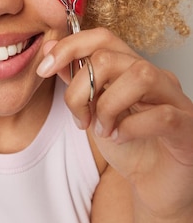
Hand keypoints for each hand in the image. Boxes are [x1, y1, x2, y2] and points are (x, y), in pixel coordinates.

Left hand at [37, 28, 192, 218]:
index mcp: (132, 69)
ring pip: (140, 75)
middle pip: (111, 57)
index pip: (102, 37)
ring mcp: (174, 99)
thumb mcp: (93, 110)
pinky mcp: (186, 127)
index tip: (44, 69)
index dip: (69, 47)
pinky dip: (132, 128)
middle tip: (81, 118)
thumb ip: (76, 79)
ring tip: (103, 129)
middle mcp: (156, 77)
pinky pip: (161, 115)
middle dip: (81, 89)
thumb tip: (51, 50)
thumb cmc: (129, 146)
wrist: (154, 185)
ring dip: (108, 106)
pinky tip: (121, 138)